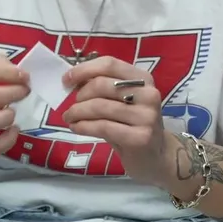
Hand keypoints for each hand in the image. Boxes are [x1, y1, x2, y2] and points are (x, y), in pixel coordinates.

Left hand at [61, 57, 166, 184]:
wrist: (156, 157)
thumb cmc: (132, 126)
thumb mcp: (121, 102)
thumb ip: (102, 89)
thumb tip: (72, 80)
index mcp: (143, 78)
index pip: (109, 64)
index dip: (84, 69)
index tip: (66, 79)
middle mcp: (148, 94)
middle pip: (102, 84)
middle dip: (80, 95)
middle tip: (71, 107)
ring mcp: (147, 116)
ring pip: (100, 106)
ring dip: (77, 112)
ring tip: (69, 118)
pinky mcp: (141, 137)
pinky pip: (103, 126)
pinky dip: (83, 126)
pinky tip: (76, 128)